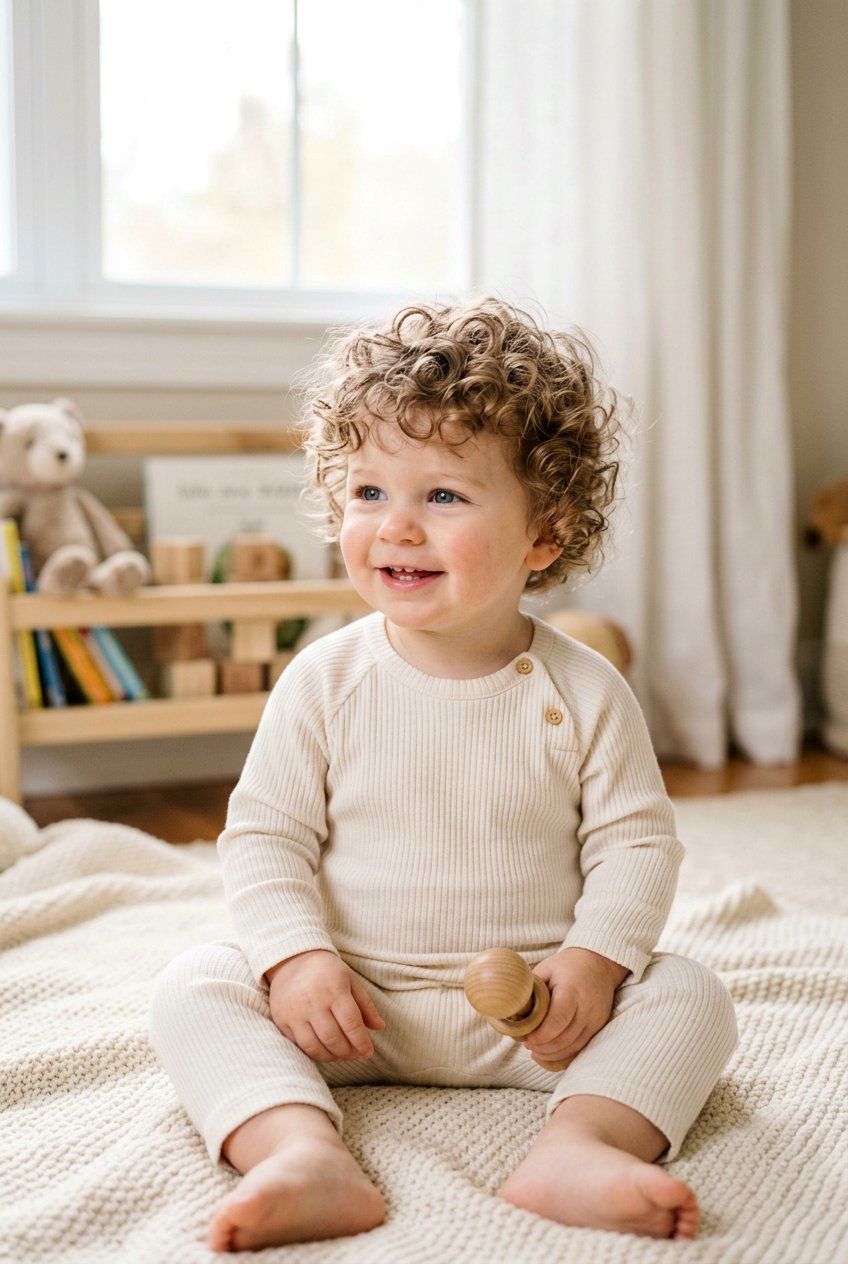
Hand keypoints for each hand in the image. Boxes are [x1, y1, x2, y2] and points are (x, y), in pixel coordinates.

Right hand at [266, 949, 384, 1062]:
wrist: (292, 960)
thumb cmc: (327, 971)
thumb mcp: (350, 980)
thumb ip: (365, 1004)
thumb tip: (380, 1027)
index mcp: (334, 989)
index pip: (351, 1023)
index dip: (361, 1042)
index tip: (369, 1052)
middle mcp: (312, 1001)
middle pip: (333, 1038)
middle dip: (348, 1052)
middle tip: (356, 1055)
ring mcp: (295, 1012)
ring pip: (315, 1046)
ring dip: (331, 1056)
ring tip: (341, 1054)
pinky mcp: (281, 1020)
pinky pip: (299, 1045)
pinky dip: (314, 1052)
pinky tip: (324, 1050)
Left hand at [523, 948, 626, 1068]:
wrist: (599, 964)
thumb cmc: (568, 966)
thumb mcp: (546, 968)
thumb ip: (532, 988)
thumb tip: (512, 1009)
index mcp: (571, 989)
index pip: (559, 1017)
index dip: (542, 1033)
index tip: (528, 1038)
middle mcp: (587, 1006)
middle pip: (566, 1037)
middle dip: (544, 1047)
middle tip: (528, 1045)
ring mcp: (596, 1019)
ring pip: (574, 1046)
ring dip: (553, 1054)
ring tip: (536, 1051)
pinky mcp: (599, 1026)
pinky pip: (582, 1048)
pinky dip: (565, 1055)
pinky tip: (551, 1054)